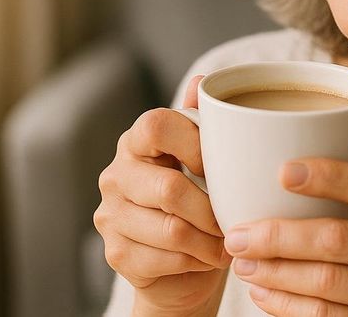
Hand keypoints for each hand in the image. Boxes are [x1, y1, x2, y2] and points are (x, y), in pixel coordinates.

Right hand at [94, 75, 231, 316]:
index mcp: (136, 142)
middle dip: (212, 210)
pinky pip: (165, 259)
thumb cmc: (201, 202)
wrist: (184, 266)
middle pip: (169, 189)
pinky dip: (197, 261)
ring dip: (210, 241)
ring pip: (171, 230)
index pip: (156, 126)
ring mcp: (110, 216)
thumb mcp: (206, 160)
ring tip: (230, 241)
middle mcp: (116, 175)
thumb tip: (203, 82)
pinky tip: (208, 258)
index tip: (219, 167)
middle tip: (236, 220)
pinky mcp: (115, 254)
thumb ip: (202, 122)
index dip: (194, 144)